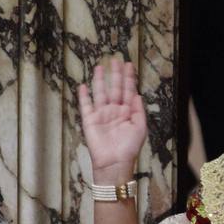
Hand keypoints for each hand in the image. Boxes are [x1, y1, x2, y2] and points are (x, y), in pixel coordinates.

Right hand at [79, 57, 146, 181]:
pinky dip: (84, 96)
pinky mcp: (90, 121)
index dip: (128, 78)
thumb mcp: (140, 128)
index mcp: (127, 112)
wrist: (114, 162)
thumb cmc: (129, 148)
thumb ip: (139, 110)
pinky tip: (83, 86)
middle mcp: (114, 111)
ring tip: (100, 67)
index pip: (128, 91)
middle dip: (115, 74)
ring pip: (100, 93)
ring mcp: (102, 115)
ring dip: (100, 80)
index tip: (128, 65)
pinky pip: (86, 106)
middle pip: (115, 88)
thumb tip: (137, 94)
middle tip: (115, 60)